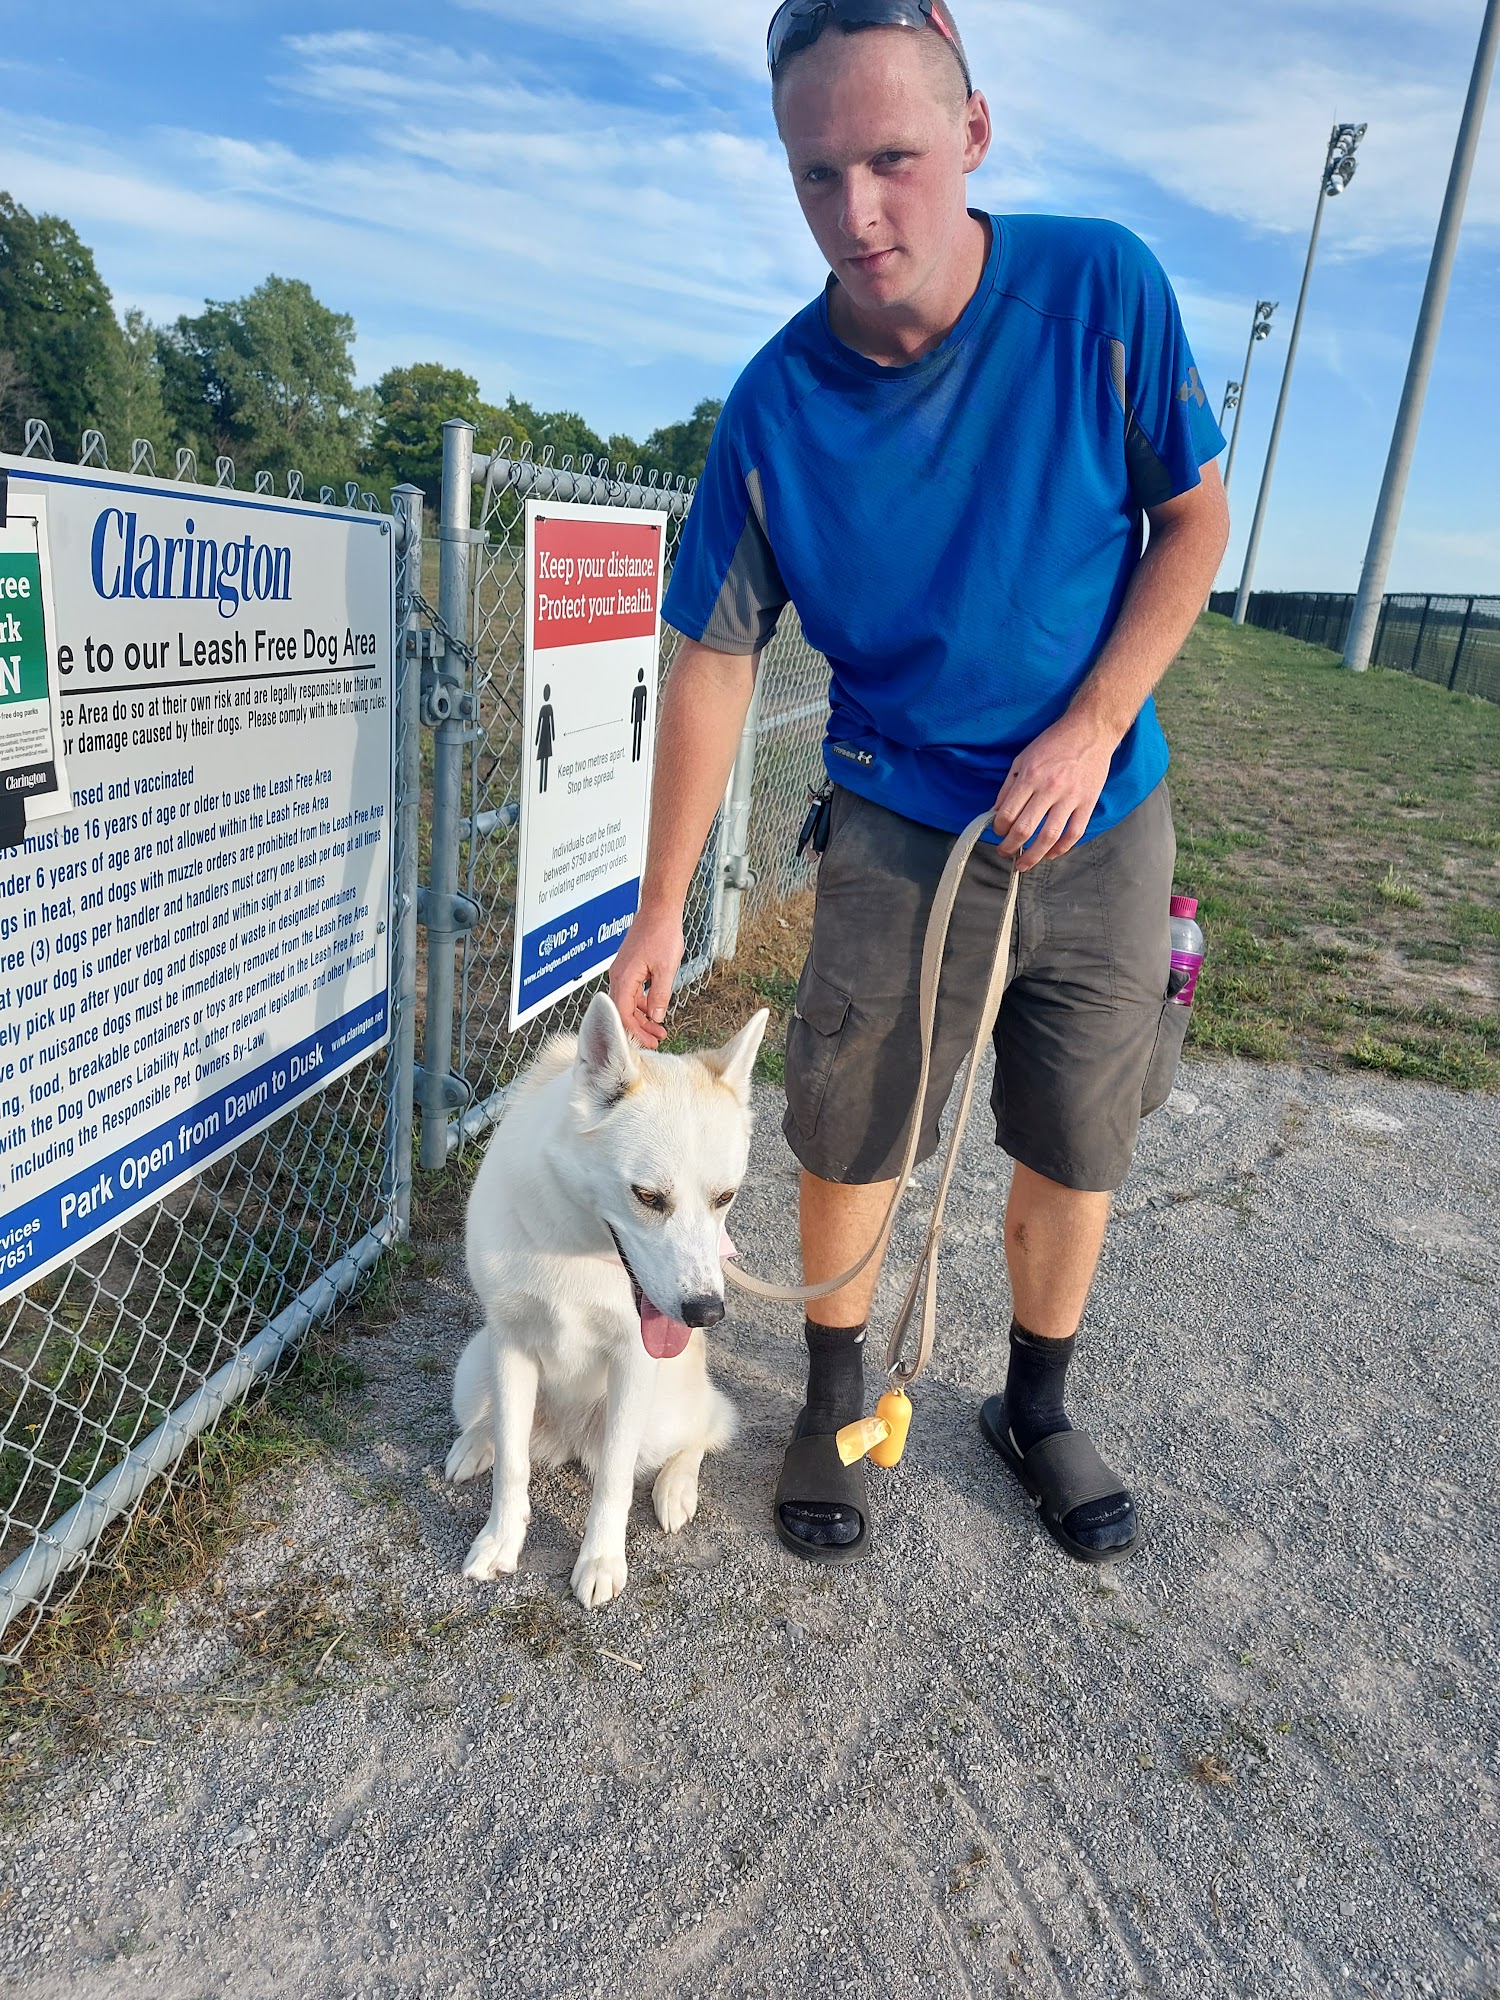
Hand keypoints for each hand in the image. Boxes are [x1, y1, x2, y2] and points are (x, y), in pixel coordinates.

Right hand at [608, 904, 683, 1046]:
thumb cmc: (662, 933)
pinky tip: (655, 1009)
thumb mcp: (666, 969)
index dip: (635, 1032)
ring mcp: (622, 972)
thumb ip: (660, 995)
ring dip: (642, 1017)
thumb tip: (657, 1017)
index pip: (622, 1015)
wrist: (659, 910)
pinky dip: (642, 1004)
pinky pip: (631, 992)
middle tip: (657, 1040)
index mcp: (623, 978)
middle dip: (639, 1028)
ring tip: (659, 1029)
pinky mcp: (629, 968)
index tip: (650, 1042)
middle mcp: (618, 976)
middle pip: (622, 1012)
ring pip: (627, 1003)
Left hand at [990, 713, 1115, 870]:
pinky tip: (1050, 854)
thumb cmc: (1053, 743)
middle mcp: (1049, 788)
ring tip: (1023, 864)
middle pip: (1025, 828)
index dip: (999, 828)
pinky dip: (1061, 848)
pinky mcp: (1088, 802)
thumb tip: (997, 812)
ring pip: (1049, 836)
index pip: (1008, 812)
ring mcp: (1071, 797)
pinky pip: (1074, 832)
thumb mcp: (1023, 758)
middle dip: (1010, 846)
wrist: (1090, 731)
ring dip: (1033, 855)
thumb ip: (1009, 786)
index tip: (998, 831)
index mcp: (1030, 776)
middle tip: (1004, 853)